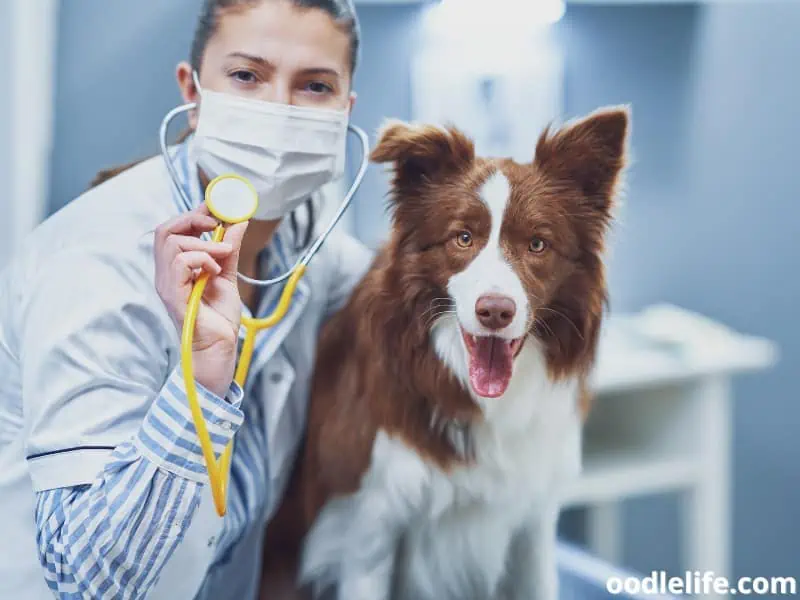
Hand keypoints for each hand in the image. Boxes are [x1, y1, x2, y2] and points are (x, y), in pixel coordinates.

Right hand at [154, 204, 247, 397]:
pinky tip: (213, 271)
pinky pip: (179, 263)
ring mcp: (167, 285)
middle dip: (193, 219)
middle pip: (165, 230)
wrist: (220, 350)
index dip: (193, 213)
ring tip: (222, 255)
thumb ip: (229, 250)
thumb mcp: (228, 276)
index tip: (217, 208)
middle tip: (217, 225)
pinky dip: (200, 259)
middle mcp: (166, 274)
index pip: (173, 230)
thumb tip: (238, 221)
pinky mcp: (173, 296)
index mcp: (177, 268)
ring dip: (203, 243)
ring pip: (171, 243)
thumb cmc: (219, 320)